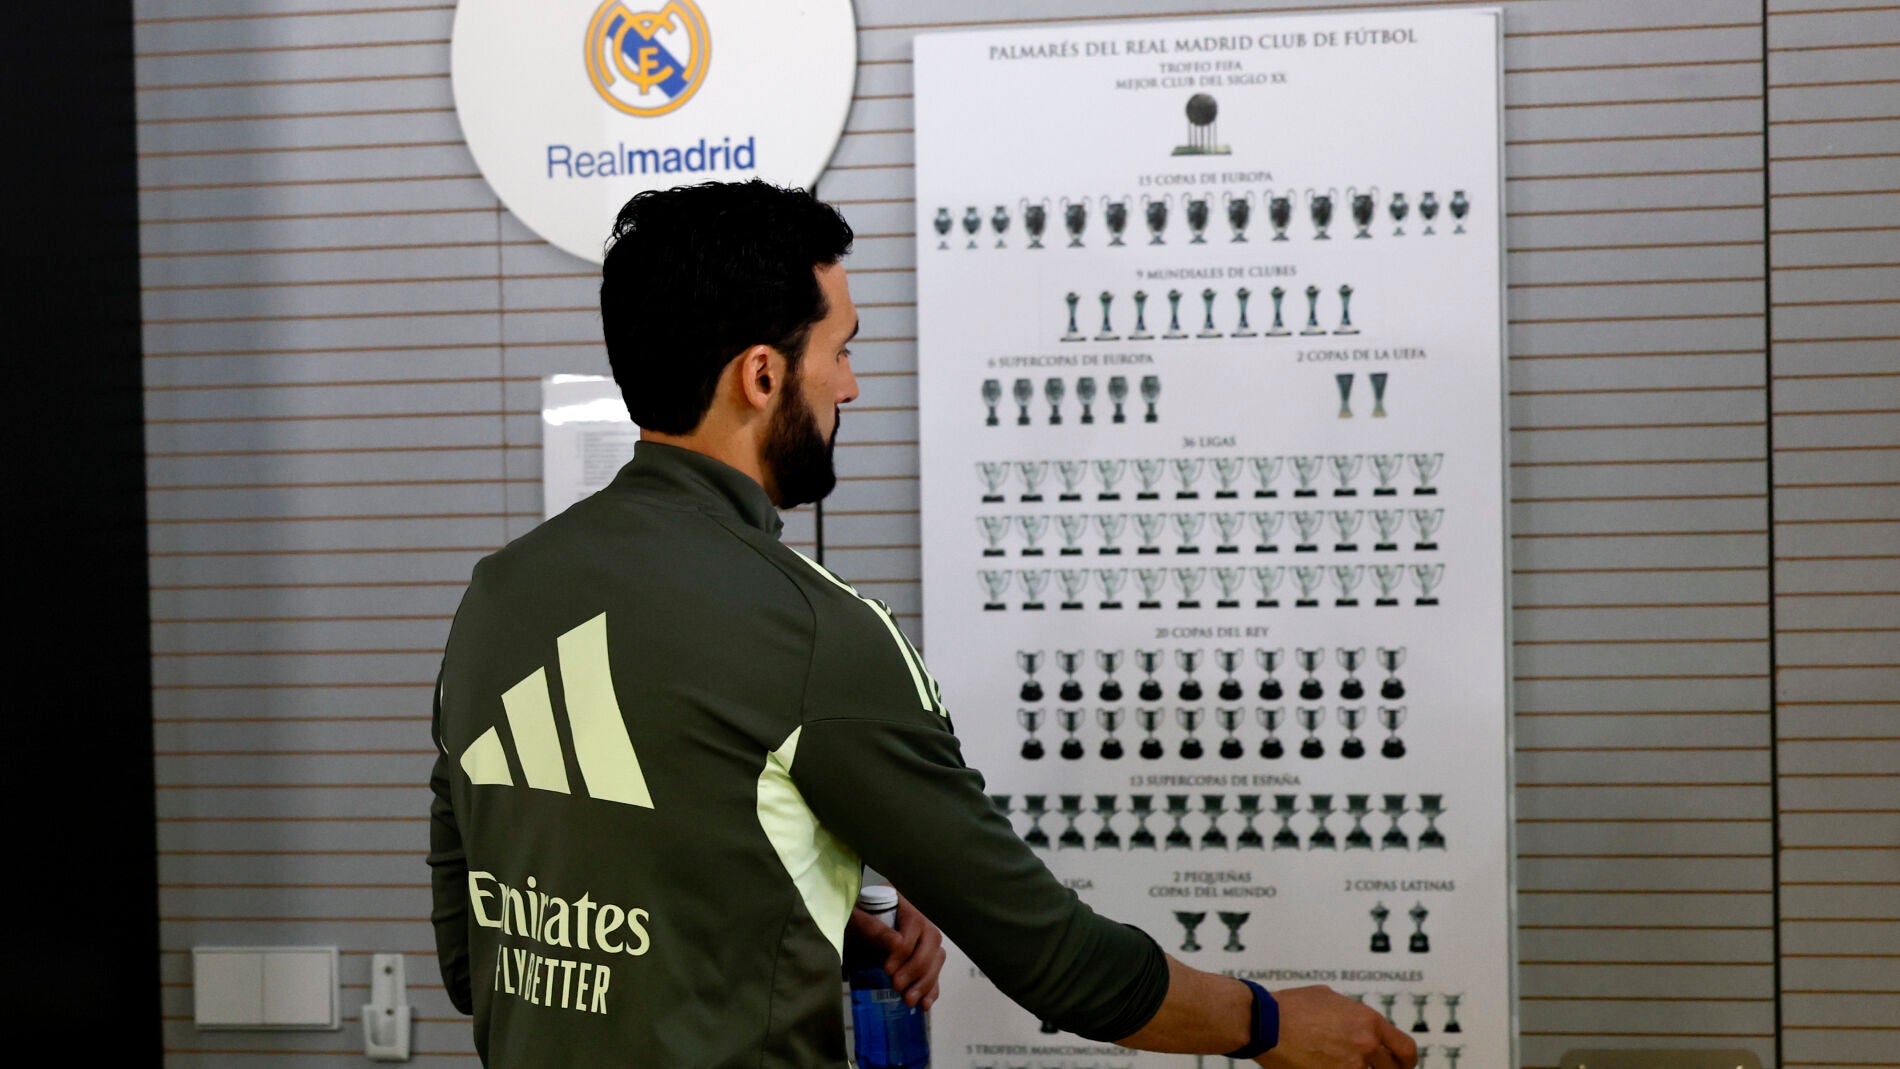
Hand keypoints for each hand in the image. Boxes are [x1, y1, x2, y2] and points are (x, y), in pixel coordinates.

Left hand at [845, 891, 946, 1009]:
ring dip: (926, 982)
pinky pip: (935, 971)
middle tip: (896, 986)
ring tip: (909, 1000)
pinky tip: (925, 1004)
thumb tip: (896, 944)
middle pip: (932, 941)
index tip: (886, 969)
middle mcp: (919, 917)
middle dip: (916, 969)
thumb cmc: (850, 921)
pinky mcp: (923, 957)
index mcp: (903, 902)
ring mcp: (924, 938)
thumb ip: (872, 928)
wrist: (848, 929)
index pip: (915, 925)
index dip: (904, 950)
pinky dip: (932, 989)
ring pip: (937, 957)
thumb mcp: (855, 920)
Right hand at [1256, 985, 1416, 1068]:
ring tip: (1345, 1065)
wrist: (1266, 1023)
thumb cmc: (1290, 1007)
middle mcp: (1365, 1044)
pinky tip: (1327, 1068)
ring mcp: (1350, 1066)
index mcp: (1368, 1021)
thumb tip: (1354, 1020)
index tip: (1402, 1065)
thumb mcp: (1328, 998)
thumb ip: (1350, 1012)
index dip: (1406, 1061)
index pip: (1404, 1048)